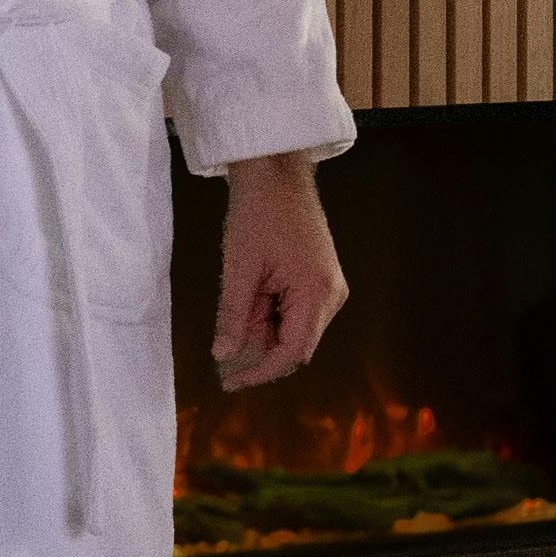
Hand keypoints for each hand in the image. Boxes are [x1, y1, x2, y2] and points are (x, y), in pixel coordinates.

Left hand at [211, 153, 346, 390]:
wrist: (276, 174)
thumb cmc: (257, 214)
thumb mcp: (239, 268)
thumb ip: (233, 315)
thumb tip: (224, 353)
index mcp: (318, 294)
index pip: (293, 352)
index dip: (261, 372)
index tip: (232, 382)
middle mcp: (332, 296)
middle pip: (296, 345)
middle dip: (260, 356)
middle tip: (223, 369)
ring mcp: (328, 288)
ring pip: (295, 330)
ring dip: (262, 335)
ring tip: (229, 330)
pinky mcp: (319, 280)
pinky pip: (296, 313)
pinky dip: (269, 319)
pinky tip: (244, 314)